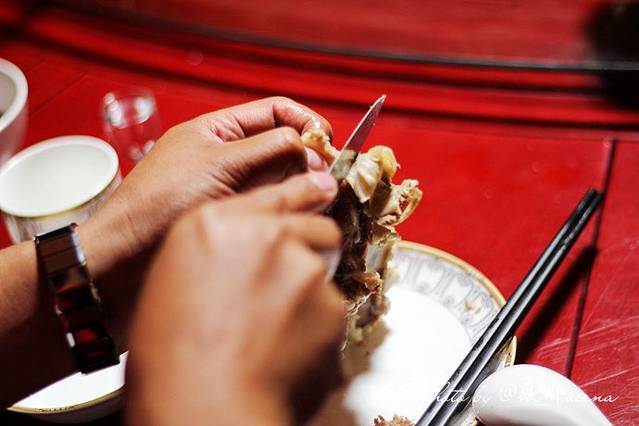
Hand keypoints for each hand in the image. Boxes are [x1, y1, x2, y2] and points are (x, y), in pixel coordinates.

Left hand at [77, 97, 331, 346]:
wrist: (121, 263)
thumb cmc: (159, 205)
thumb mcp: (218, 166)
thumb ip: (270, 152)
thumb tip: (315, 149)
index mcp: (218, 132)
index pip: (274, 112)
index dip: (306, 123)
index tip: (330, 144)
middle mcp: (227, 159)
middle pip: (282, 148)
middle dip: (309, 159)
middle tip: (328, 182)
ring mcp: (231, 193)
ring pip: (280, 182)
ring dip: (301, 188)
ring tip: (319, 204)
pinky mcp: (232, 224)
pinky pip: (269, 210)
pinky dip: (288, 212)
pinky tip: (300, 222)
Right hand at [125, 173, 344, 425]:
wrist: (203, 406)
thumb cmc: (171, 357)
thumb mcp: (173, 280)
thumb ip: (218, 252)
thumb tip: (239, 256)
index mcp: (216, 224)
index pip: (276, 194)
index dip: (302, 193)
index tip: (322, 188)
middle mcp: (265, 234)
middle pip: (314, 227)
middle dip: (310, 250)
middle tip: (288, 286)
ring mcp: (303, 267)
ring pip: (324, 270)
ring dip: (310, 292)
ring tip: (277, 330)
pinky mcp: (331, 304)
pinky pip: (331, 312)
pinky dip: (318, 329)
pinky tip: (289, 352)